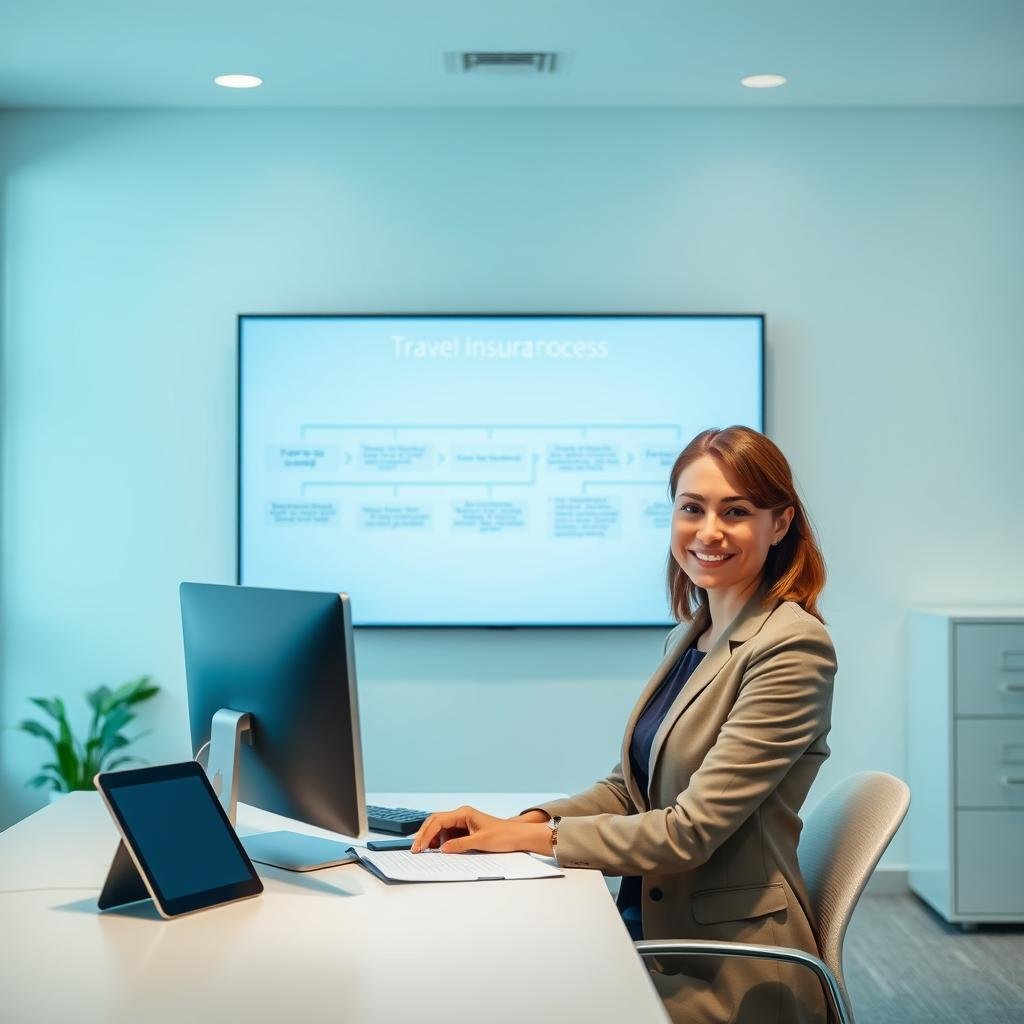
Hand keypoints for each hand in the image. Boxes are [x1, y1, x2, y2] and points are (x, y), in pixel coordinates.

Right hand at [410, 805, 552, 855]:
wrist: (517, 836)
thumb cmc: (502, 836)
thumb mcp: (480, 842)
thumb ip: (460, 845)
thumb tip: (442, 849)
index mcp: (464, 813)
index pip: (438, 821)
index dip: (426, 834)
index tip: (419, 847)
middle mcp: (461, 814)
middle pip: (435, 821)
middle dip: (424, 835)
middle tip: (415, 849)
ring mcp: (462, 821)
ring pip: (440, 827)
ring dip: (431, 838)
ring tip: (426, 851)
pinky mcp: (465, 829)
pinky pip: (447, 833)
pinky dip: (440, 841)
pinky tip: (438, 849)